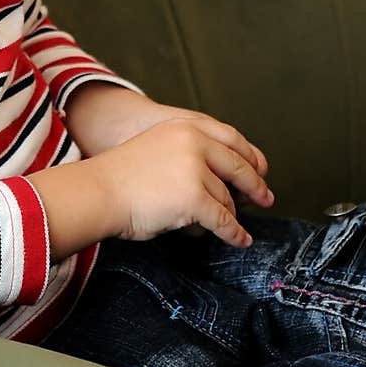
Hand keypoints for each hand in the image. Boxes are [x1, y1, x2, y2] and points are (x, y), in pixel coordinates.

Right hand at [89, 115, 273, 247]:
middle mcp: (195, 142)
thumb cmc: (123, 176)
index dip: (251, 157)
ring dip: (232, 215)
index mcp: (186, 127)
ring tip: (233, 225)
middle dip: (256, 186)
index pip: (232, 139)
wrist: (99, 191)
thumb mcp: (159, 146)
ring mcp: (196, 170)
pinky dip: (234, 234)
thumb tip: (225, 175)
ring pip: (228, 199)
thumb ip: (189, 150)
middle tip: (266, 198)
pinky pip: (224, 221)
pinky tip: (240, 240)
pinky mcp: (195, 198)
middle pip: (239, 167)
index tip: (260, 170)